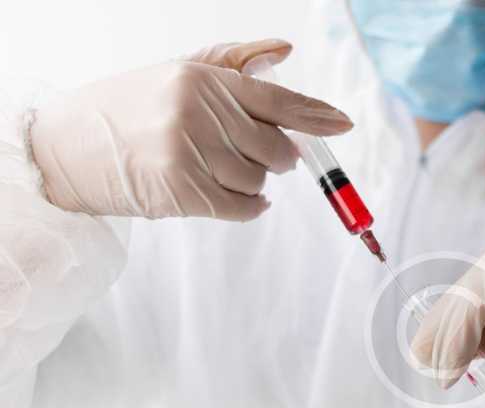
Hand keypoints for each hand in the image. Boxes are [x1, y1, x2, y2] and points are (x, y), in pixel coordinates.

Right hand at [30, 38, 352, 220]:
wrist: (70, 147)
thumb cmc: (131, 108)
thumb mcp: (179, 73)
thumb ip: (234, 63)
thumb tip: (284, 52)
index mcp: (203, 80)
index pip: (276, 99)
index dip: (315, 115)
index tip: (342, 124)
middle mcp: (199, 113)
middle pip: (276, 147)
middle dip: (278, 155)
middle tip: (259, 154)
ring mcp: (190, 154)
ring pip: (260, 180)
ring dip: (253, 180)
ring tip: (222, 169)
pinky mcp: (183, 191)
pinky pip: (244, 207)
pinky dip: (249, 206)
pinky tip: (233, 194)